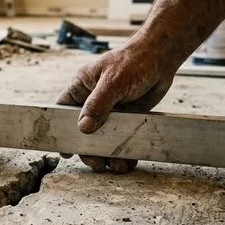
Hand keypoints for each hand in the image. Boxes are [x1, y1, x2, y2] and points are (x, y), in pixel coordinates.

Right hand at [56, 43, 175, 172]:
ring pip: (102, 138)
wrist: (162, 58)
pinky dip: (124, 150)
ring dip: (109, 154)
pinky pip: (120, 138)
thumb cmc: (134, 61)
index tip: (66, 150)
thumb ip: (97, 104)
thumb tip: (84, 128)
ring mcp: (109, 110)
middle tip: (98, 164)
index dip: (62, 131)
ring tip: (118, 165)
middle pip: (83, 132)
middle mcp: (92, 100)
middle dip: (90, 150)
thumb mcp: (113, 81)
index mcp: (81, 87)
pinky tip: (129, 160)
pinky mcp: (125, 117)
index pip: (64, 111)